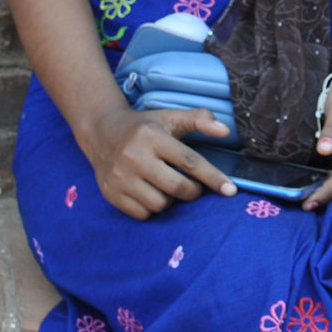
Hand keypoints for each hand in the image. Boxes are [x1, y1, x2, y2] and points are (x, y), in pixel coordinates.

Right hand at [77, 104, 234, 219]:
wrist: (101, 132)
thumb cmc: (144, 126)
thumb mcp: (170, 117)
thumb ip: (200, 119)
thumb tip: (225, 130)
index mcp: (152, 137)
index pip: (189, 162)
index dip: (213, 177)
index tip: (230, 190)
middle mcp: (133, 157)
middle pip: (177, 187)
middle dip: (193, 191)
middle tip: (193, 187)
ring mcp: (119, 177)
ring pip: (160, 204)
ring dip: (171, 200)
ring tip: (166, 185)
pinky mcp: (110, 194)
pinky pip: (142, 214)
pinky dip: (152, 208)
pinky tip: (150, 192)